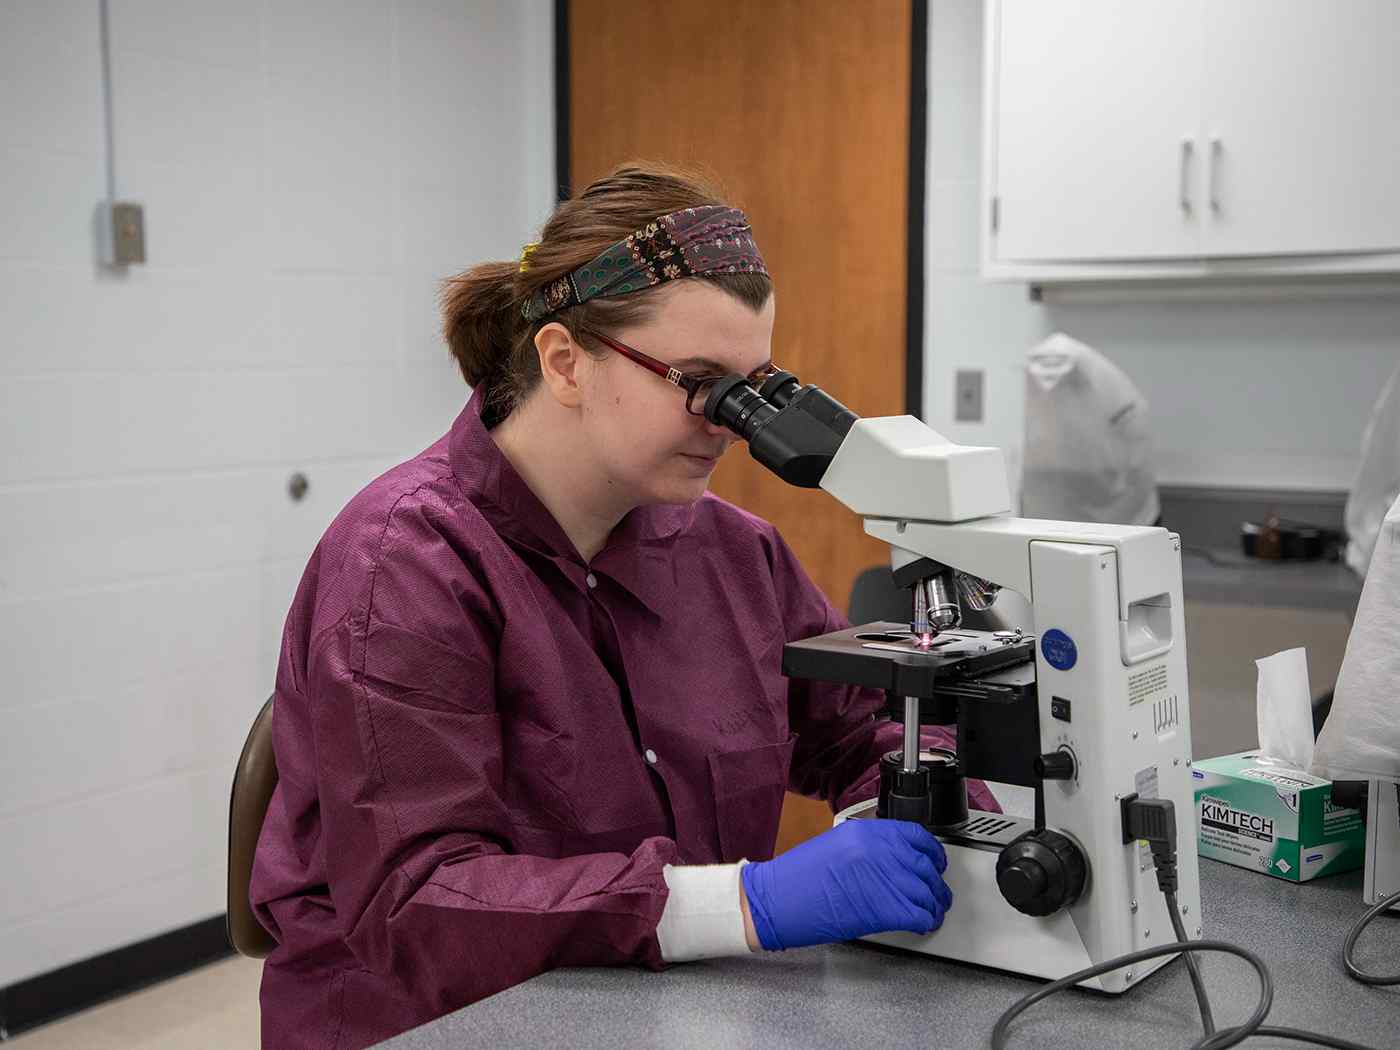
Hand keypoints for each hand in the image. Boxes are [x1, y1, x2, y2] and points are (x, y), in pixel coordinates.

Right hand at [739, 819, 951, 950]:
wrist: (776, 900)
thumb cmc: (798, 876)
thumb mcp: (836, 844)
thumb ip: (869, 847)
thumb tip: (895, 858)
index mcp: (867, 832)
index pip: (917, 836)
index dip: (932, 852)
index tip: (935, 861)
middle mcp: (879, 851)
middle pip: (926, 866)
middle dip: (935, 883)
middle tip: (936, 892)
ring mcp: (883, 878)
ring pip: (928, 892)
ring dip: (935, 904)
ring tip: (933, 911)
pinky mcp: (882, 909)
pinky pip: (920, 914)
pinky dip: (927, 921)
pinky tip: (923, 924)